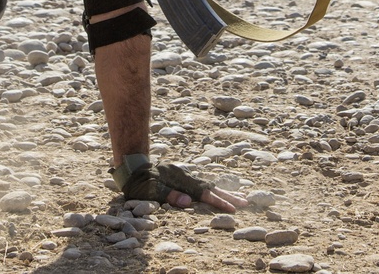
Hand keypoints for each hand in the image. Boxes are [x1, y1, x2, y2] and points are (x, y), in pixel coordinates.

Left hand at [115, 158, 249, 212]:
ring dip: (223, 191)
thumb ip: (169, 196)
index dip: (219, 202)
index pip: (204, 194)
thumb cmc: (139, 183)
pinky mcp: (181, 177)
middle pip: (211, 187)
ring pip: (208, 184)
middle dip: (228, 196)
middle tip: (246, 203)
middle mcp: (185, 177)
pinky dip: (213, 188)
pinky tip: (218, 191)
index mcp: (180, 181)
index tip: (234, 210)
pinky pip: (201, 183)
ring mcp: (184, 176)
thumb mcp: (150, 191)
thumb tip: (189, 202)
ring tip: (238, 197)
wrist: (132, 167)